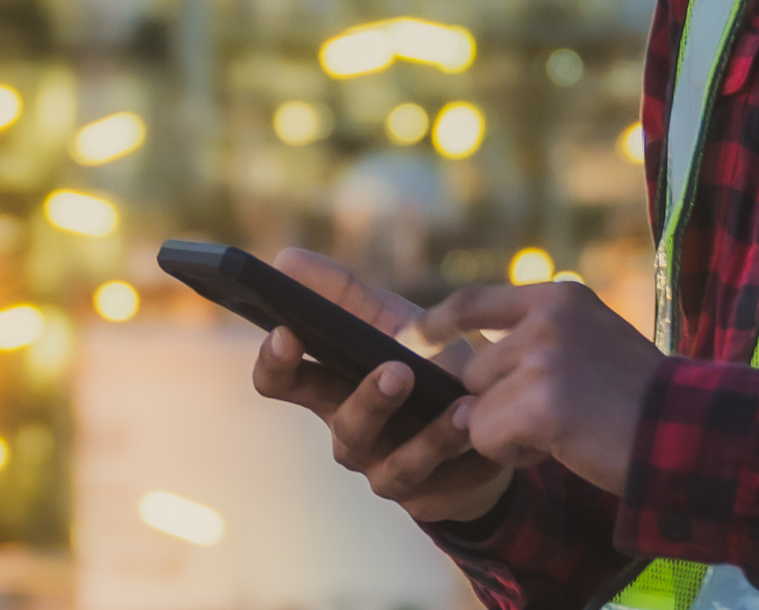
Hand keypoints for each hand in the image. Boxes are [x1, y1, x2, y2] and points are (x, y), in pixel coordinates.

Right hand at [247, 249, 513, 522]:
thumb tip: (285, 260)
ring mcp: (386, 469)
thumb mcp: (389, 321)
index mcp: (330, 388)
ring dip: (429, 437)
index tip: (286, 332)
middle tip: (397, 370)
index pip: (281, 381)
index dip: (275, 361)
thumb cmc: (422, 365)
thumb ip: (342, 293)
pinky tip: (483, 433)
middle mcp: (351, 434)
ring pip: (395, 464)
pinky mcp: (427, 497)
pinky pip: (444, 483)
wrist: (480, 424)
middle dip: (368, 400)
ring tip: (460, 409)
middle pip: (343, 424)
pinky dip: (465, 458)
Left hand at [425, 281, 663, 493]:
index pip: (475, 301)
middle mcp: (548, 319)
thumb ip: (539, 343)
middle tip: (556, 421)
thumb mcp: (593, 346)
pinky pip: (486, 436)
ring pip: (477, 406)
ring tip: (564, 432)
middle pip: (474, 370)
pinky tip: (561, 449)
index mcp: (561, 298)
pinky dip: (514, 455)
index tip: (414, 338)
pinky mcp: (539, 402)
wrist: (691, 435)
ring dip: (507, 432)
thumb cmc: (643, 403)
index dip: (439, 323)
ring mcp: (543, 357)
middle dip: (497, 405)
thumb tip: (471, 369)